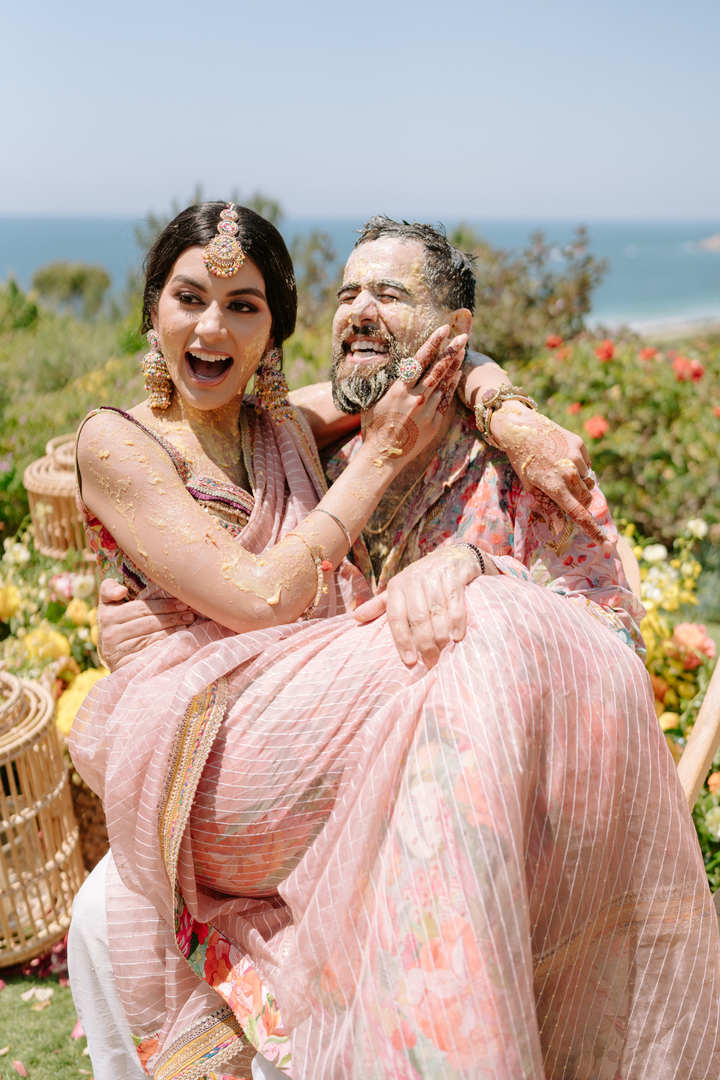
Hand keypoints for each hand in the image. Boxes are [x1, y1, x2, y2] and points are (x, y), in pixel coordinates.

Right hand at [96, 578, 194, 670]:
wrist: (110, 652)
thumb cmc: (115, 622)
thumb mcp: (108, 604)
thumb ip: (110, 589)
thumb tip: (121, 591)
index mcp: (107, 615)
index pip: (141, 609)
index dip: (164, 605)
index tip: (182, 604)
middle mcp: (109, 635)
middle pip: (147, 624)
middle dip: (172, 618)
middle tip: (190, 615)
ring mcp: (115, 652)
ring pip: (150, 639)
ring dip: (171, 633)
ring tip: (188, 627)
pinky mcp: (122, 666)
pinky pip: (148, 655)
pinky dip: (163, 649)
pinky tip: (176, 644)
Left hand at [354, 545, 497, 667]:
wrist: (452, 557)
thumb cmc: (421, 580)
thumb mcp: (399, 590)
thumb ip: (380, 604)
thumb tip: (356, 617)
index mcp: (397, 586)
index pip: (396, 617)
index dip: (402, 641)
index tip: (410, 661)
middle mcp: (413, 580)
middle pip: (418, 618)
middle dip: (425, 643)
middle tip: (431, 661)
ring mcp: (434, 577)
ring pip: (437, 613)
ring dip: (441, 636)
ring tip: (444, 651)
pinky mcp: (453, 576)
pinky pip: (455, 604)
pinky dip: (457, 622)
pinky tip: (457, 637)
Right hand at [361, 327, 466, 466]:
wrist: (382, 456)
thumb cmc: (374, 426)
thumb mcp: (376, 400)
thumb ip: (391, 383)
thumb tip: (400, 366)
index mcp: (399, 390)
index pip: (419, 360)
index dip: (433, 343)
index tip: (444, 329)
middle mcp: (415, 398)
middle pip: (437, 369)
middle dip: (451, 350)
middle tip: (463, 335)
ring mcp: (426, 411)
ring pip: (444, 383)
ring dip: (453, 365)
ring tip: (463, 350)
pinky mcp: (433, 423)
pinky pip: (445, 400)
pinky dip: (452, 386)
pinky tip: (458, 374)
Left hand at [488, 403, 606, 545]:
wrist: (521, 428)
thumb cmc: (524, 461)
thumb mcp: (531, 487)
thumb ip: (548, 506)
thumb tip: (560, 526)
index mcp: (555, 487)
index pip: (579, 514)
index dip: (594, 531)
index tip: (607, 545)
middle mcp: (568, 473)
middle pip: (586, 499)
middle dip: (581, 502)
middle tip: (567, 496)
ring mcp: (576, 457)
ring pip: (588, 481)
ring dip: (579, 484)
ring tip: (561, 473)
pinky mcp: (580, 444)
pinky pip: (587, 465)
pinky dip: (579, 467)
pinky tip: (564, 459)